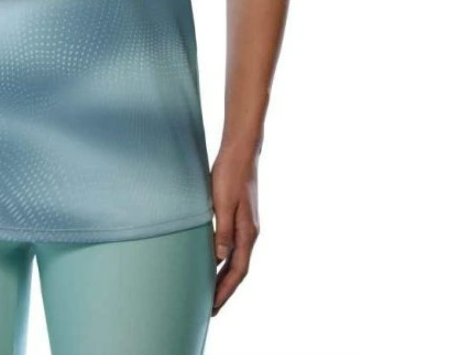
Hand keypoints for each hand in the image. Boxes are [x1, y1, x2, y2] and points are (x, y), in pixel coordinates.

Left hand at [210, 147, 259, 314]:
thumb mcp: (223, 202)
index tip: (213, 307)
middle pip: (237, 269)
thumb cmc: (230, 173)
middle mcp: (249, 232)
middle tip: (209, 308)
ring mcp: (245, 224)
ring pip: (235, 258)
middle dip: (224, 289)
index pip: (237, 271)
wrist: (241, 151)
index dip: (225, 290)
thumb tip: (220, 258)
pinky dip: (222, 258)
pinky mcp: (238, 216)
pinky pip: (231, 245)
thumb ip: (222, 230)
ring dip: (223, 276)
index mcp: (248, 232)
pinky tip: (212, 259)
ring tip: (209, 290)